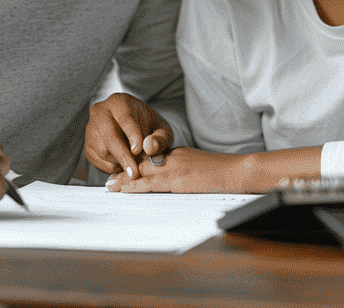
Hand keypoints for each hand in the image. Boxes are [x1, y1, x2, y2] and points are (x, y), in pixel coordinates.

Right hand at [85, 93, 172, 178]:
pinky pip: (98, 161)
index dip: (132, 134)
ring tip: (135, 162)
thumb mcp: (160, 129)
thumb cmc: (146, 126)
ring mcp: (91, 130)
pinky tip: (123, 163)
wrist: (133, 128)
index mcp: (119, 102)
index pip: (124, 118)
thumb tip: (149, 147)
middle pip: (110, 136)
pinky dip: (112, 167)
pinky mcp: (88, 146)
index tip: (139, 150)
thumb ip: (160, 138)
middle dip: (123, 156)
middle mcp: (100, 113)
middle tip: (135, 172)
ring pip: (103, 151)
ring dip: (120, 162)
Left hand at [105, 147, 246, 193]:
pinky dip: (136, 186)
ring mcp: (174, 167)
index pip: (149, 158)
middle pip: (141, 163)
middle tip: (108, 181)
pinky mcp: (177, 179)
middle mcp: (172, 157)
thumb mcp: (197, 167)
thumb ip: (183, 170)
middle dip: (124, 172)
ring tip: (110, 187)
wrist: (234, 171)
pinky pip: (152, 182)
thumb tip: (174, 180)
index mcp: (176, 153)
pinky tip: (125, 190)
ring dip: (124, 180)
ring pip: (142, 172)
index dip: (133, 164)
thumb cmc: (221, 172)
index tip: (121, 170)